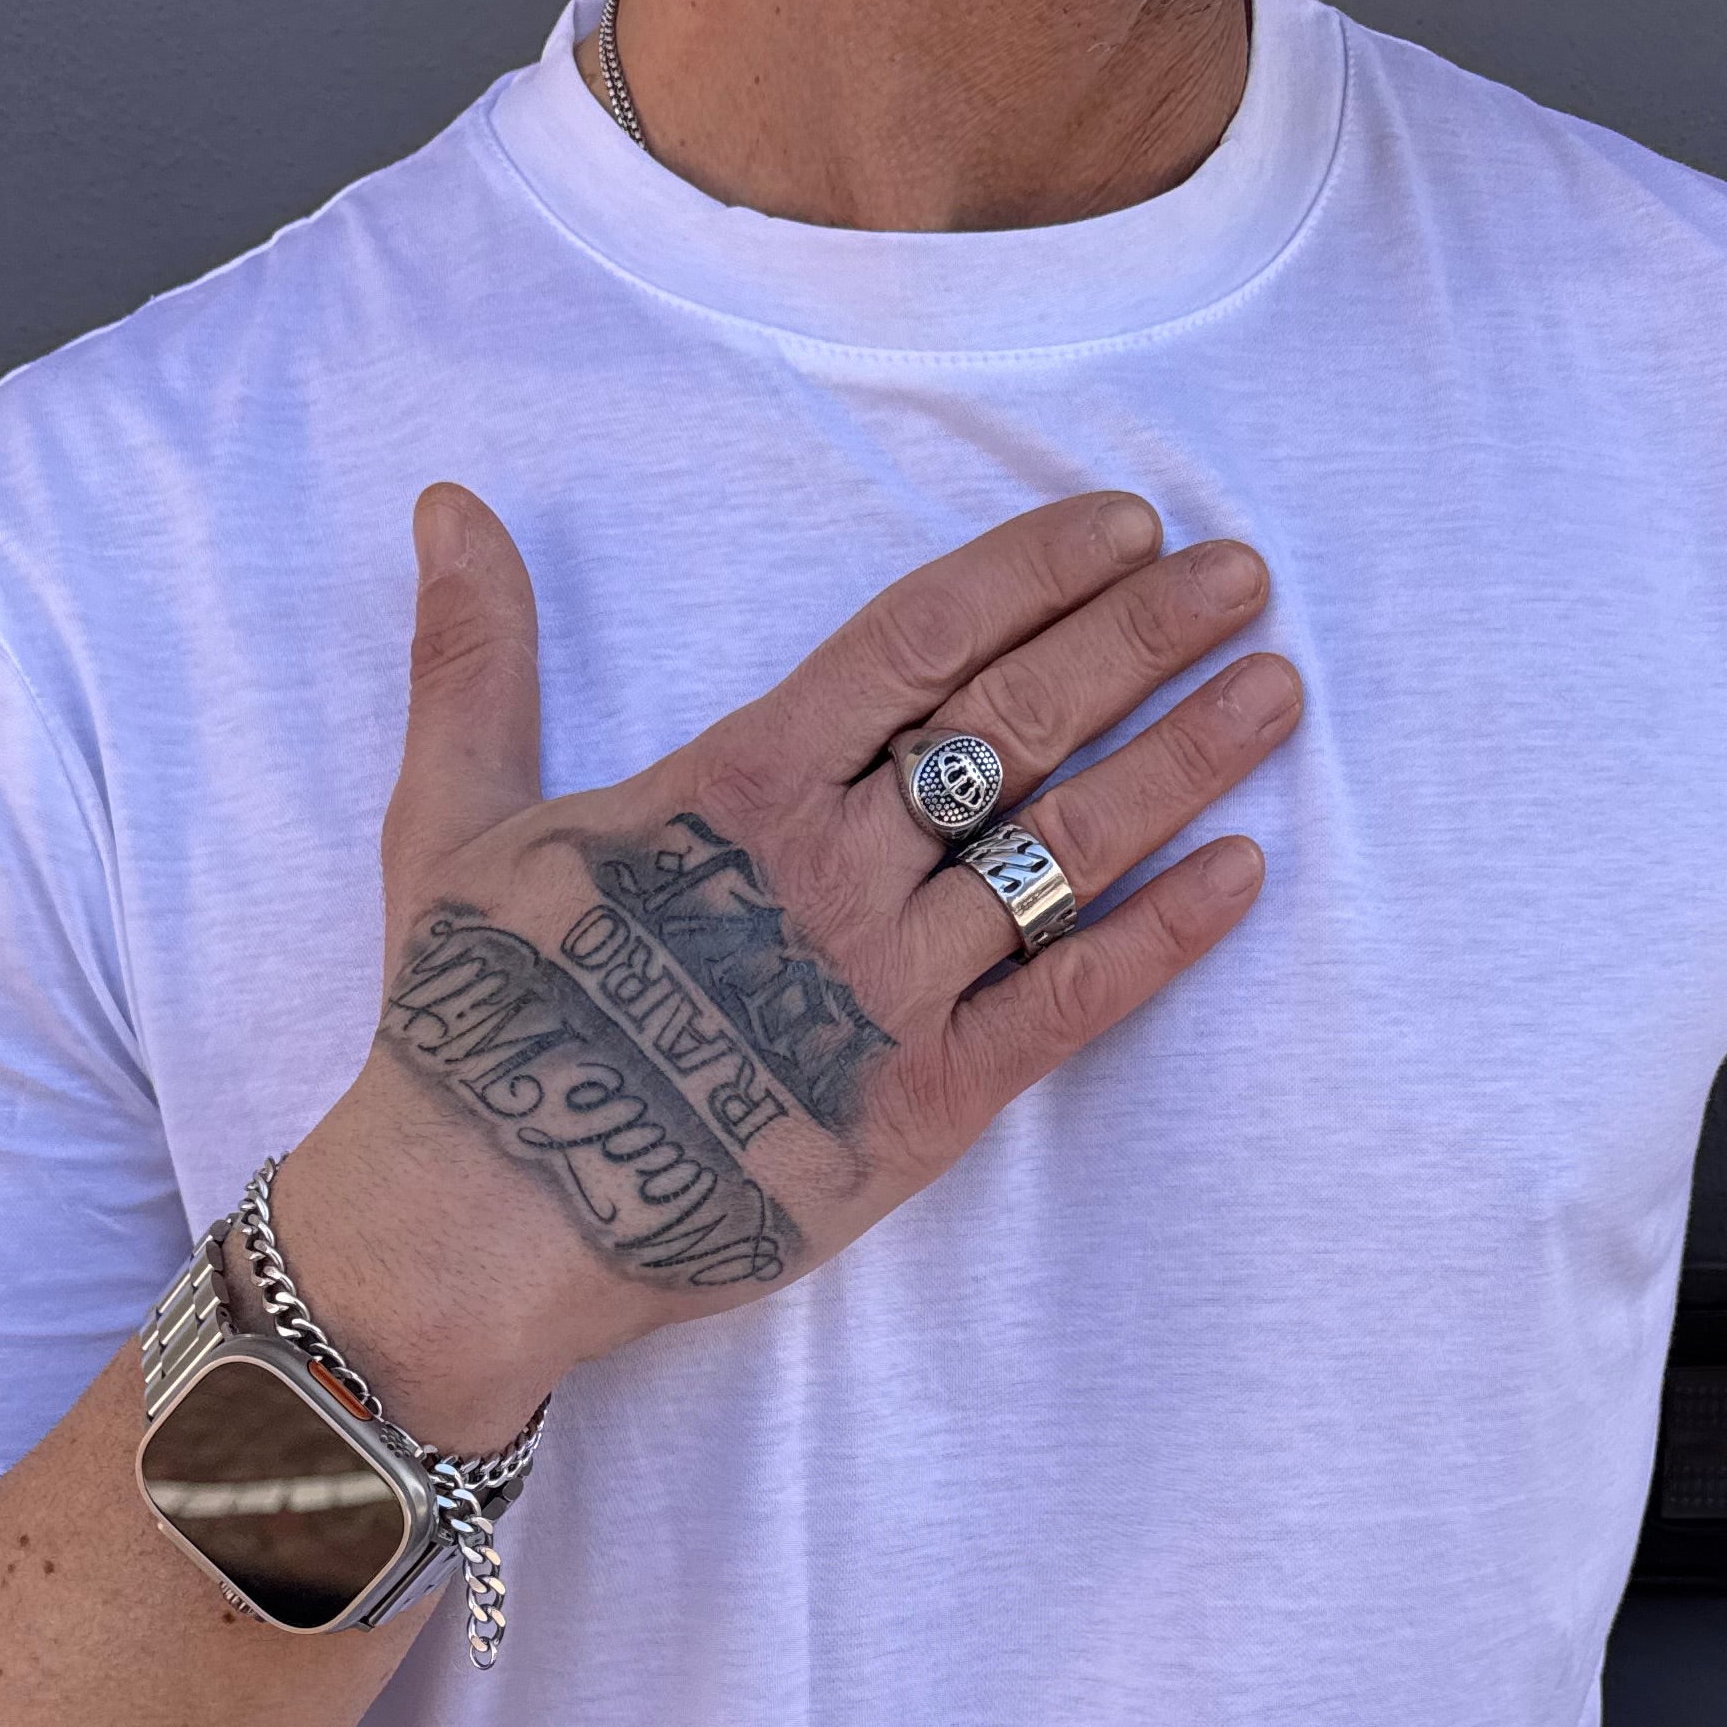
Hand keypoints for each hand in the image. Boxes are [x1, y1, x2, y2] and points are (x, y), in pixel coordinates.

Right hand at [274, 482, 1297, 1446]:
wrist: (481, 1222)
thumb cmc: (469, 1018)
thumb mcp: (451, 813)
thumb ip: (476, 657)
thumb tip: (450, 505)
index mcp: (738, 781)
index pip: (920, 640)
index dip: (1035, 573)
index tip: (1128, 526)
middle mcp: (832, 867)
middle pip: (1019, 722)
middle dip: (1142, 637)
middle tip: (1245, 576)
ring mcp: (887, 987)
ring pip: (1064, 849)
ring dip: (1183, 761)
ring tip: (1277, 691)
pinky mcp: (923, 1105)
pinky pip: (1070, 1003)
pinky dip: (1165, 937)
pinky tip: (1245, 871)